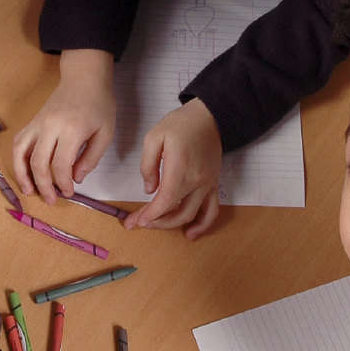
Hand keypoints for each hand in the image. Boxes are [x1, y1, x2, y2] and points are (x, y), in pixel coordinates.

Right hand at [12, 49, 114, 203]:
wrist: (84, 77)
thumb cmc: (99, 104)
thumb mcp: (105, 133)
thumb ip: (91, 158)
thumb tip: (75, 178)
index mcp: (72, 130)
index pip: (60, 165)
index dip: (63, 183)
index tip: (69, 192)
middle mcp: (50, 126)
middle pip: (38, 163)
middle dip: (44, 186)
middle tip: (51, 200)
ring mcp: (38, 122)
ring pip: (21, 152)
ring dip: (22, 175)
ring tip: (28, 191)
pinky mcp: (32, 121)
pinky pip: (19, 142)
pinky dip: (17, 159)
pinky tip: (23, 171)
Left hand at [126, 99, 221, 239]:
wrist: (209, 117)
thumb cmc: (181, 124)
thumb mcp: (154, 137)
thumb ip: (147, 165)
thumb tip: (149, 189)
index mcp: (180, 168)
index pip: (165, 201)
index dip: (150, 214)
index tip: (136, 221)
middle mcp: (197, 180)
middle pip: (177, 212)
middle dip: (156, 222)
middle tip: (138, 222)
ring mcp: (207, 184)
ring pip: (193, 215)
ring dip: (174, 225)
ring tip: (156, 227)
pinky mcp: (213, 184)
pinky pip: (212, 210)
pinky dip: (203, 225)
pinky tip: (191, 233)